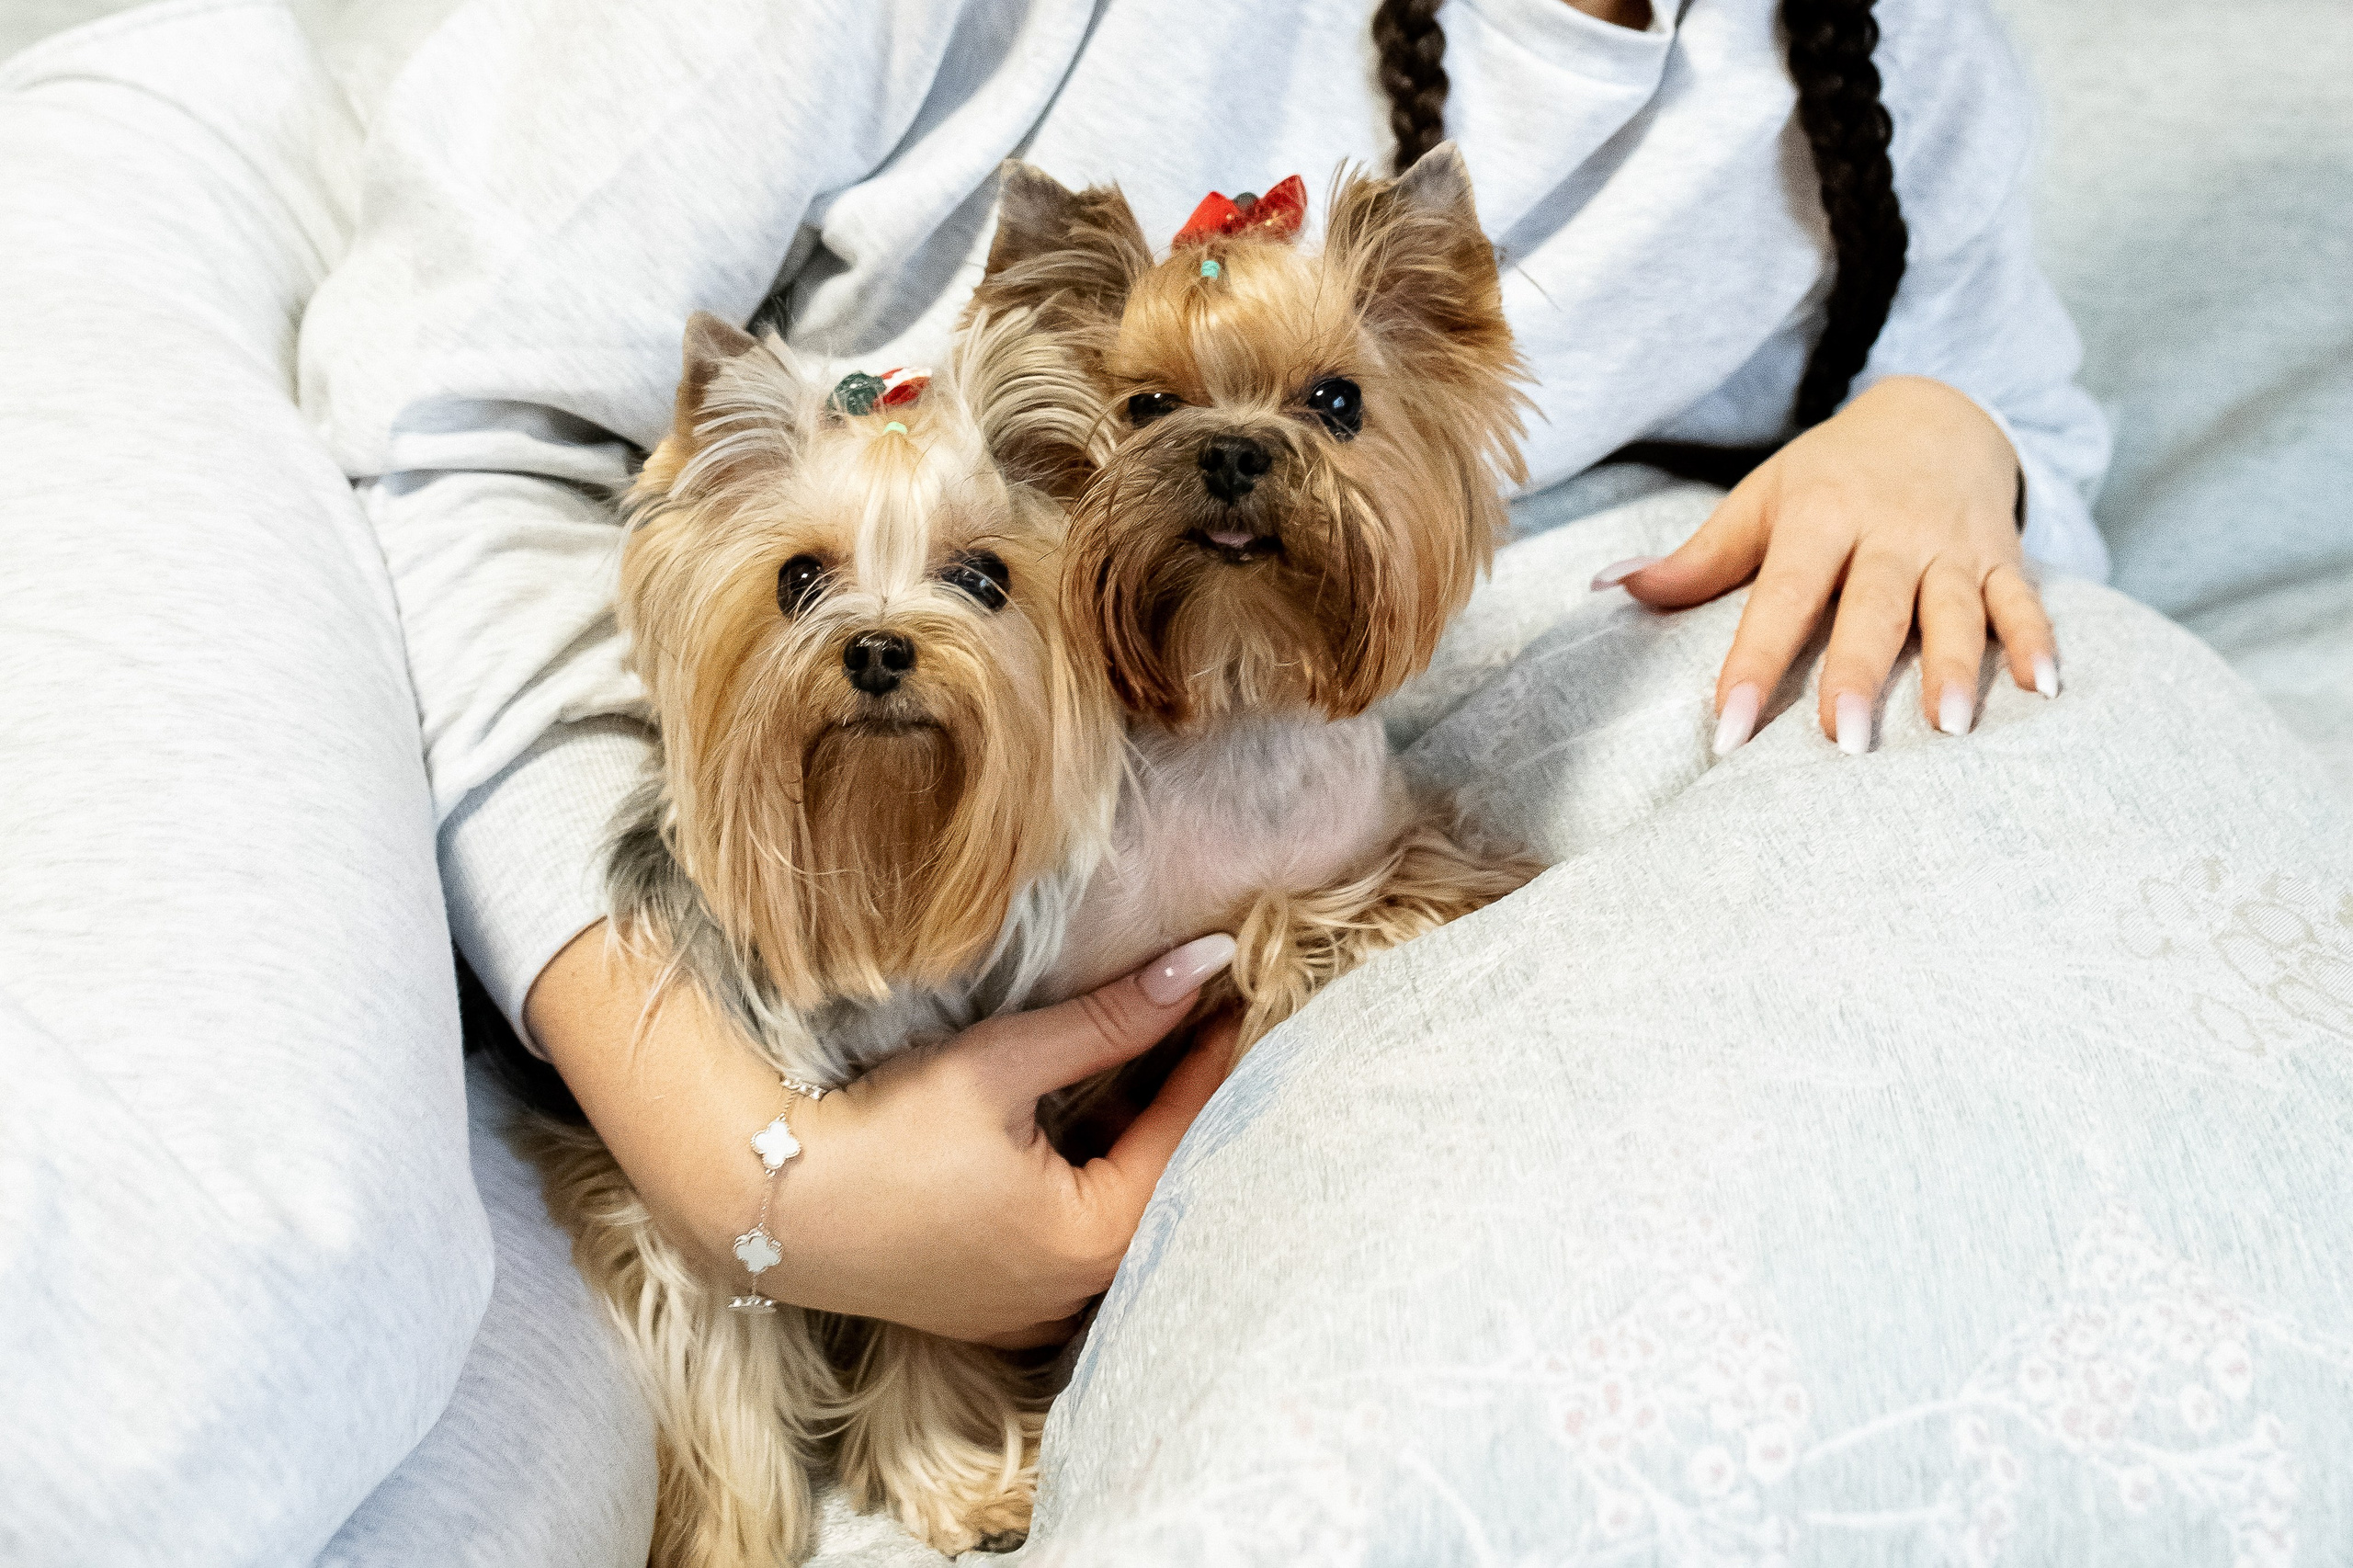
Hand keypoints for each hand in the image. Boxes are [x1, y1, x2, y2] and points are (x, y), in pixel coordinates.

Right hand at [526, 925, 1239, 1347]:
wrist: (766, 1203)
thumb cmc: (881, 1132)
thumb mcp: (1003, 1064)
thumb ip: (1111, 1019)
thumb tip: (1203, 965)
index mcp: (1094, 1236)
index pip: (1187, 1130)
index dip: (1213, 1054)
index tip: (1236, 993)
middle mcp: (1077, 1289)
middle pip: (1164, 1181)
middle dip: (1184, 1100)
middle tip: (1203, 1021)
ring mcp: (1034, 1309)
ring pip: (1122, 1213)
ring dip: (1140, 1142)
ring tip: (1154, 1061)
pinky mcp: (995, 1308)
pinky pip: (1075, 1241)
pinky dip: (1094, 1181)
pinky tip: (1088, 1130)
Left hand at [1594, 376, 2057, 753]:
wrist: (1935, 414)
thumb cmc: (1829, 476)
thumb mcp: (1760, 501)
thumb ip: (1695, 558)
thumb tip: (1607, 588)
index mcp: (1819, 518)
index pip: (1780, 598)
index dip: (1754, 664)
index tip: (1729, 730)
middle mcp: (1889, 532)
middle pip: (1873, 608)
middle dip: (1859, 673)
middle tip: (1845, 743)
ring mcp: (1950, 545)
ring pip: (1956, 609)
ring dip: (1959, 667)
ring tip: (1952, 727)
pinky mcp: (2001, 555)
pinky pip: (2025, 599)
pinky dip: (2038, 640)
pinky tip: (2046, 689)